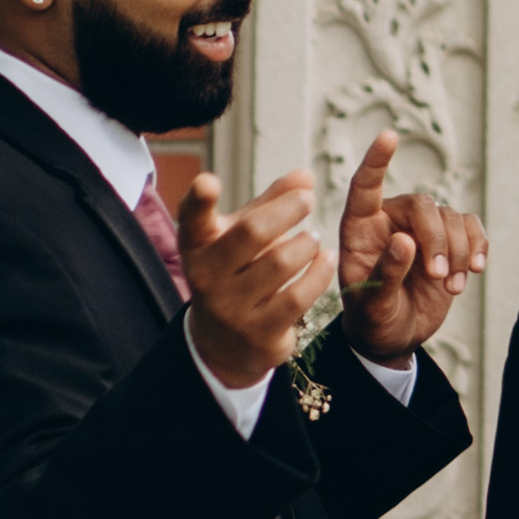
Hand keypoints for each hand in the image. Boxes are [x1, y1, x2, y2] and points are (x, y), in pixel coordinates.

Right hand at [178, 163, 332, 394]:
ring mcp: (231, 307)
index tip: (208, 181)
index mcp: (197, 246)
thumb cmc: (236, 272)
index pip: (192, 220)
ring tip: (313, 237)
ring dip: (306, 244)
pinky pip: (298, 296)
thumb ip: (270, 203)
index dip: (198, 200)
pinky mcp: (258, 332)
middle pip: (251, 233)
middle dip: (286, 210)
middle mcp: (206, 276)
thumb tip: (306, 175)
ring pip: (280, 262)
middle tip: (307, 200)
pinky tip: (326, 259)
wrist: (223, 343)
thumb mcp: (243, 236)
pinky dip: (319, 272)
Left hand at [336, 129, 483, 354]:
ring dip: (458, 252)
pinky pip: (471, 228)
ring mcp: (421, 230)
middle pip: (422, 205)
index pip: (365, 186)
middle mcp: (390, 220)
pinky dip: (477, 248)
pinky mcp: (449, 242)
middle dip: (437, 238)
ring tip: (452, 287)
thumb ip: (385, 274)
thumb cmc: (372, 320)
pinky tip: (473, 271)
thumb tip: (405, 241)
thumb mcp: (372, 305)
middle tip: (439, 275)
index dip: (377, 161)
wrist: (394, 337)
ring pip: (450, 218)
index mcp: (359, 229)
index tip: (390, 137)